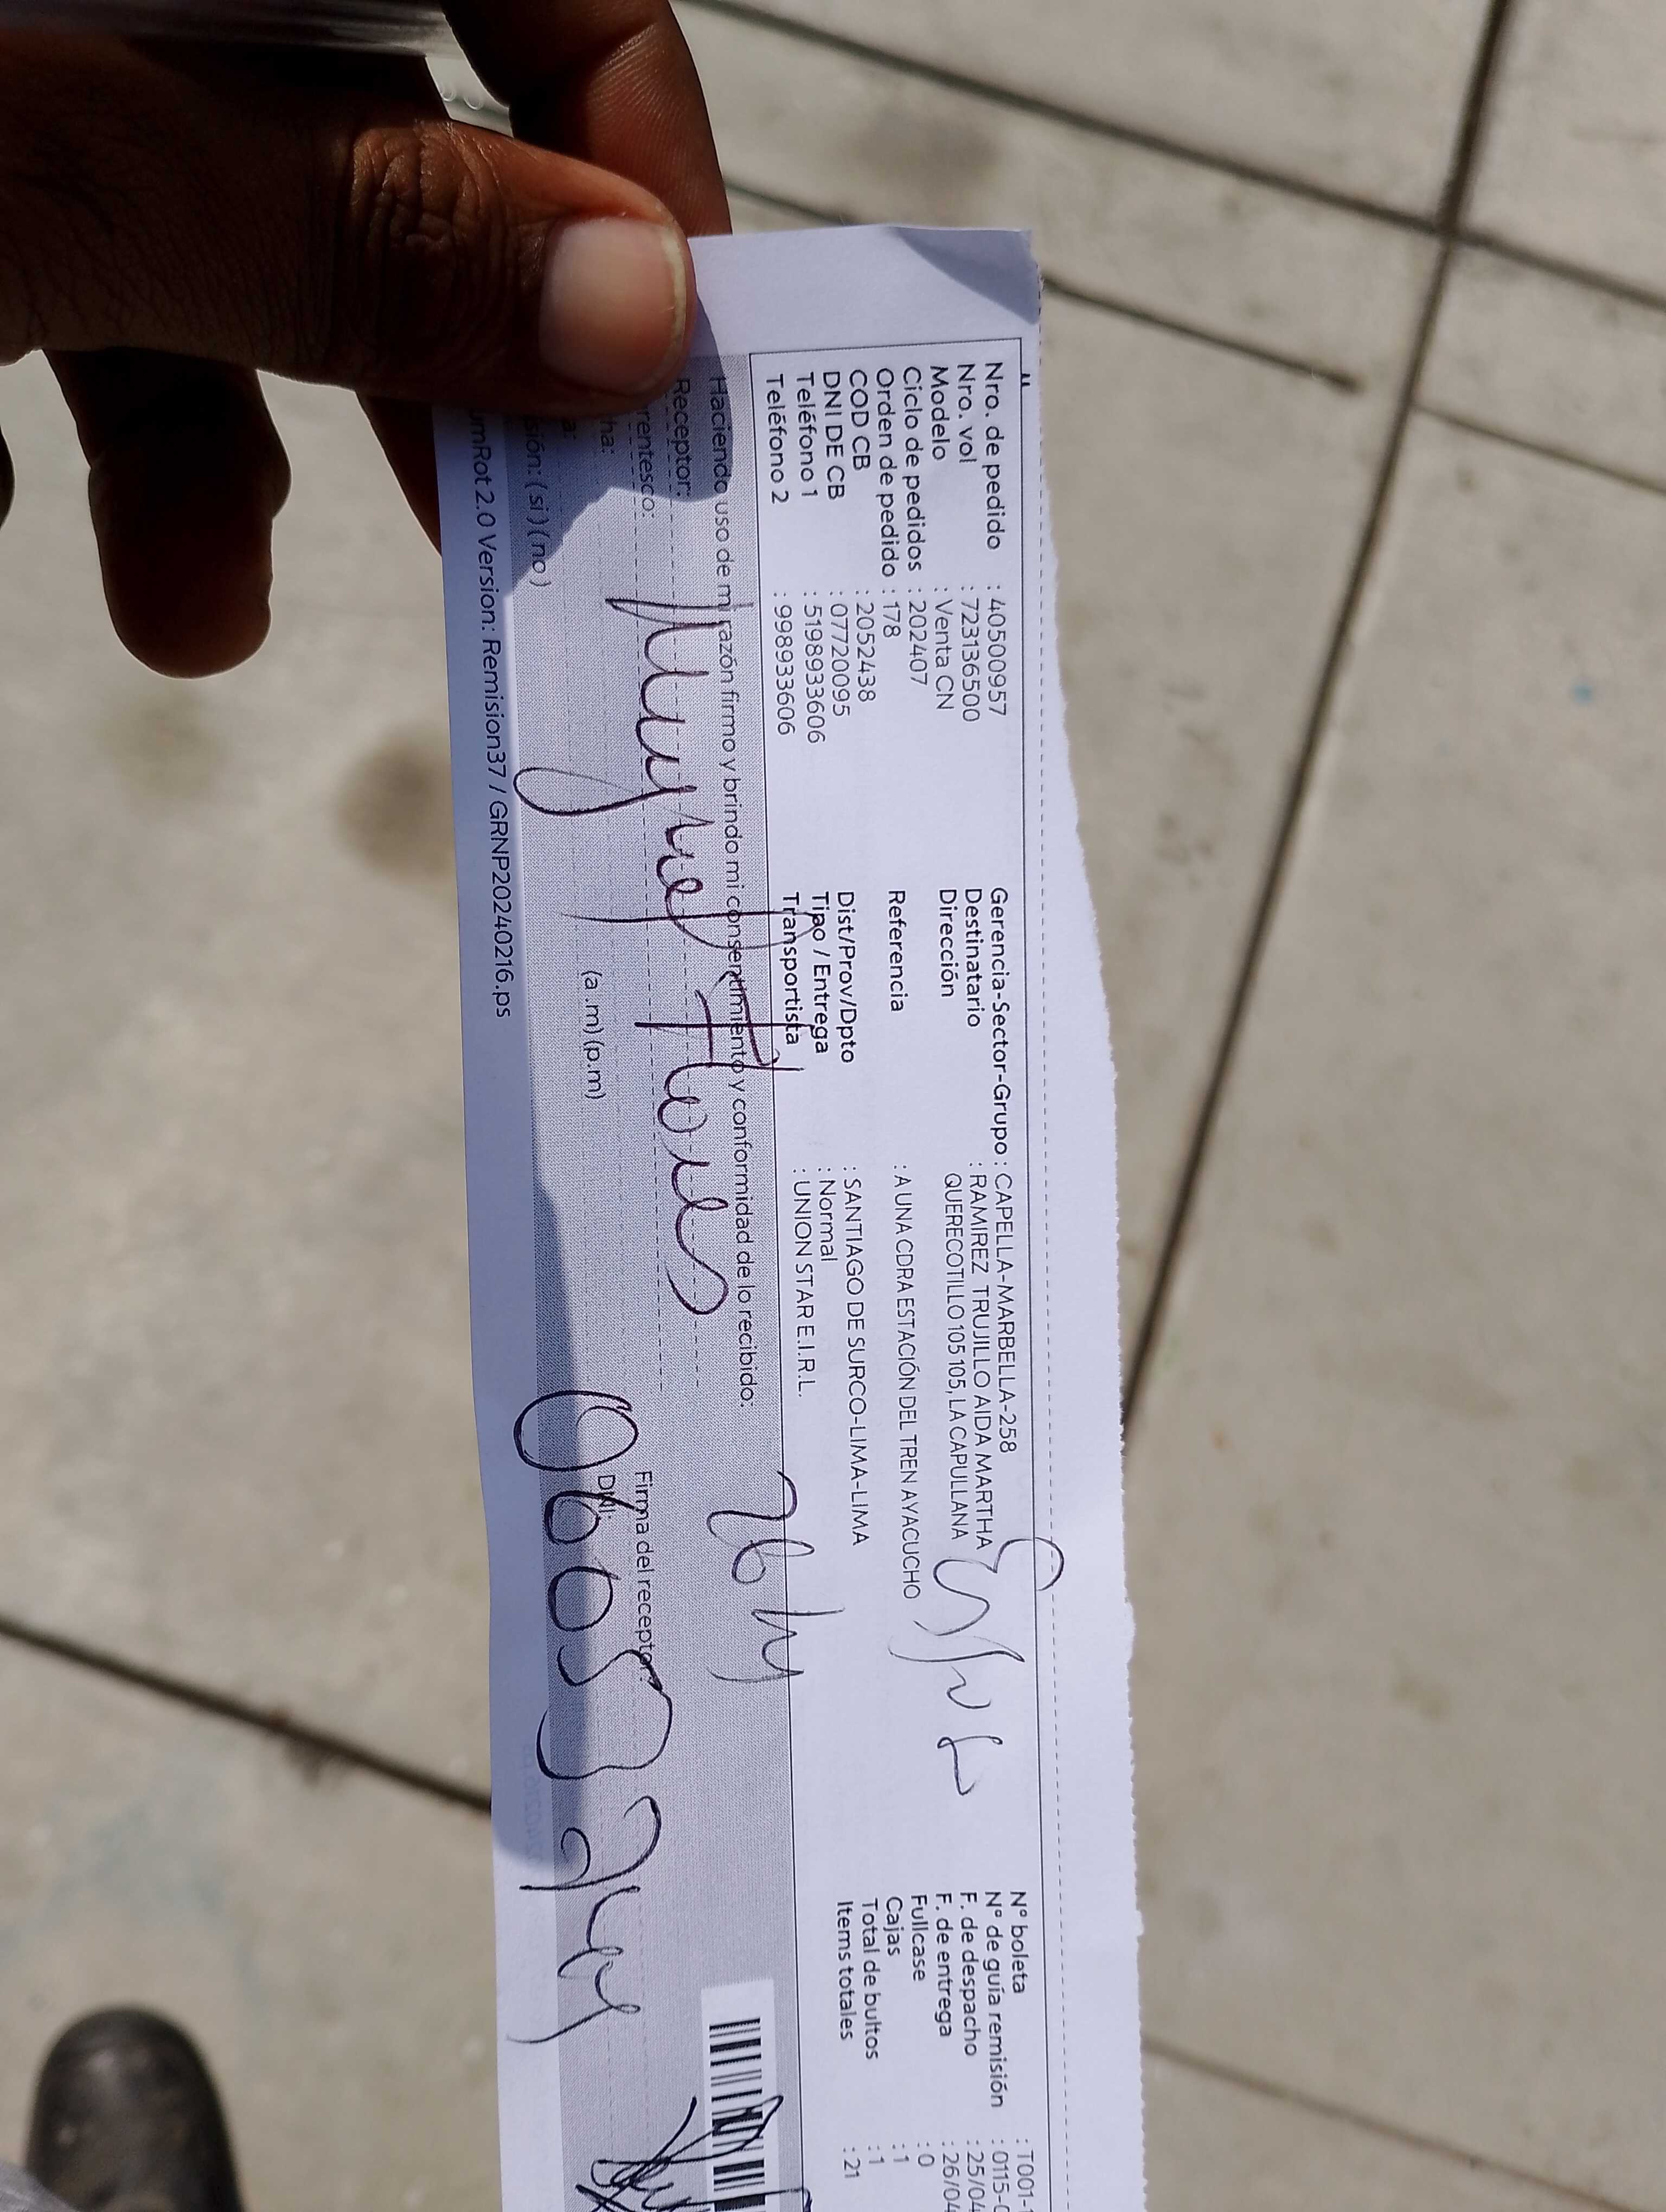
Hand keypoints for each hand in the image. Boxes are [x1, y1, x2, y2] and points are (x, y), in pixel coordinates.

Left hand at [0, 3, 728, 675]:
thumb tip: (628, 312)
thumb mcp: (63, 178)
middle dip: (424, 369)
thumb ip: (338, 226)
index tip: (664, 371)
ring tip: (193, 612)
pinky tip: (12, 499)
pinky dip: (99, 428)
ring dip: (224, 464)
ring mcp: (49, 74)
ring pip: (216, 252)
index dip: (629, 153)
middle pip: (386, 145)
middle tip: (491, 529)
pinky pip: (79, 287)